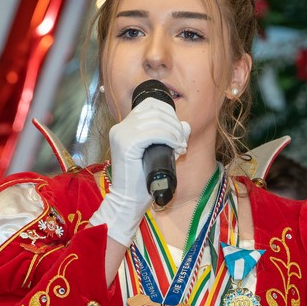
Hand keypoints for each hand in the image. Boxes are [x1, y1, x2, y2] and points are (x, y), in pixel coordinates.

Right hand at [90, 99, 189, 245]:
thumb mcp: (157, 153)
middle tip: (182, 141)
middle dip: (174, 123)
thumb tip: (185, 126)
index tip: (178, 130)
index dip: (169, 112)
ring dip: (174, 132)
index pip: (149, 104)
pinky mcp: (126, 145)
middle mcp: (120, 127)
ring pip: (156, 121)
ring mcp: (121, 135)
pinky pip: (154, 133)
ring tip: (180, 146)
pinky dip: (169, 138)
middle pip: (155, 111)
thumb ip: (169, 138)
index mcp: (124, 127)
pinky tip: (175, 147)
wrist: (128, 201)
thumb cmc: (142, 180)